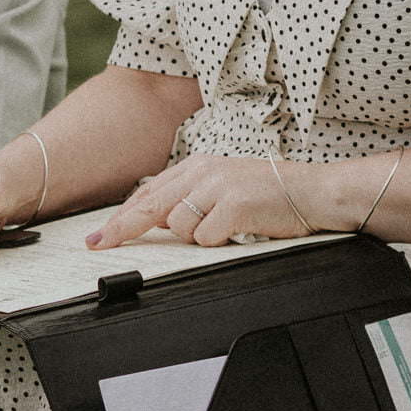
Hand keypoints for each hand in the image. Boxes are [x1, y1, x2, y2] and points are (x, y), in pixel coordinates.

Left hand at [87, 154, 318, 249]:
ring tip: (225, 227)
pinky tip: (238, 229)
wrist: (313, 191)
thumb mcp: (223, 188)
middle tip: (97, 245)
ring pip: (178, 227)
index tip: (98, 236)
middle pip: (149, 206)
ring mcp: (218, 186)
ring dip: (196, 237)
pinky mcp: (233, 205)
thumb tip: (155, 221)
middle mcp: (204, 171)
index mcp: (198, 165)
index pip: (149, 193)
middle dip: (121, 229)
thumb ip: (190, 199)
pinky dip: (217, 242)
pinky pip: (205, 238)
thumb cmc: (269, 195)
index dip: (121, 217)